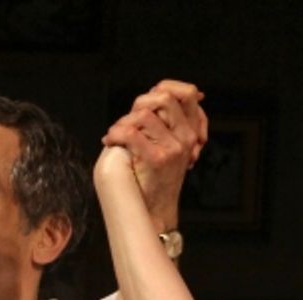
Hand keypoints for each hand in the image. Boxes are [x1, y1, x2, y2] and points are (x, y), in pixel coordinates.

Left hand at [101, 80, 207, 231]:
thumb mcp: (171, 145)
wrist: (156, 209)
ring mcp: (174, 147)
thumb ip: (167, 119)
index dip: (167, 87)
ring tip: (116, 135)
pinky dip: (114, 134)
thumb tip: (158, 90)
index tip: (150, 99)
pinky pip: (131, 133)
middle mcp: (186, 137)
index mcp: (192, 130)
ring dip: (123, 122)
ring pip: (144, 113)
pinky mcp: (157, 159)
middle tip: (129, 120)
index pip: (188, 92)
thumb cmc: (157, 177)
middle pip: (164, 97)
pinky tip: (110, 142)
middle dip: (140, 103)